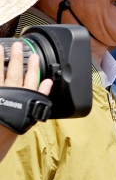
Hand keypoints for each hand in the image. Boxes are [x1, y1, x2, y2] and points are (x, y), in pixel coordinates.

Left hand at [0, 42, 52, 159]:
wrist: (0, 133)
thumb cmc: (15, 124)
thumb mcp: (33, 112)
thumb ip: (40, 95)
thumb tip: (47, 82)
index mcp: (25, 95)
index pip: (31, 77)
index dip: (33, 66)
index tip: (35, 56)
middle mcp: (12, 91)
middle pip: (16, 71)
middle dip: (18, 58)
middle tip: (19, 46)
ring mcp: (2, 90)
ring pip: (1, 72)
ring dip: (0, 60)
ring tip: (0, 48)